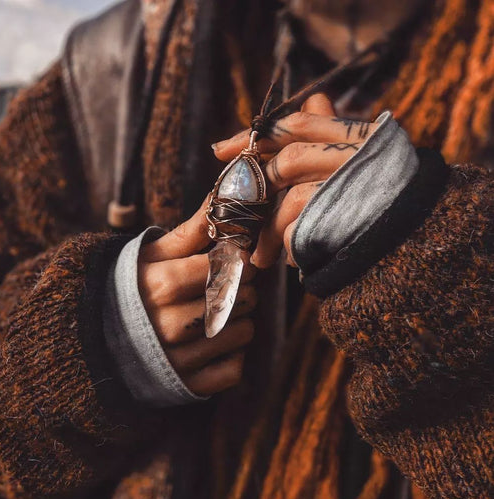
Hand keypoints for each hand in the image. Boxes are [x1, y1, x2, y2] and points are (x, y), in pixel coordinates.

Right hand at [138, 200, 255, 396]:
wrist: (95, 338)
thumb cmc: (129, 288)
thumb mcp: (151, 255)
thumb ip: (191, 229)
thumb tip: (223, 194)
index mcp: (159, 286)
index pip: (223, 268)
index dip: (238, 261)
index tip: (239, 259)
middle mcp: (169, 325)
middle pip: (238, 299)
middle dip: (243, 288)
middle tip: (231, 285)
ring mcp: (177, 360)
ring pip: (242, 333)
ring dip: (241, 320)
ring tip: (221, 312)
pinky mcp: (186, 387)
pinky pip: (233, 371)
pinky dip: (233, 356)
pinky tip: (216, 343)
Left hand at [212, 94, 377, 267]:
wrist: (418, 242)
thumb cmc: (383, 202)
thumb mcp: (361, 160)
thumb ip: (333, 132)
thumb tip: (312, 99)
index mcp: (359, 136)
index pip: (297, 124)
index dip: (255, 136)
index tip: (219, 150)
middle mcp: (358, 154)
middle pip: (288, 161)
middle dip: (258, 192)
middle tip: (237, 217)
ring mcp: (353, 185)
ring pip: (292, 198)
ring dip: (268, 232)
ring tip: (260, 256)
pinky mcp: (346, 218)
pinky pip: (301, 229)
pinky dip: (289, 246)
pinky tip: (292, 261)